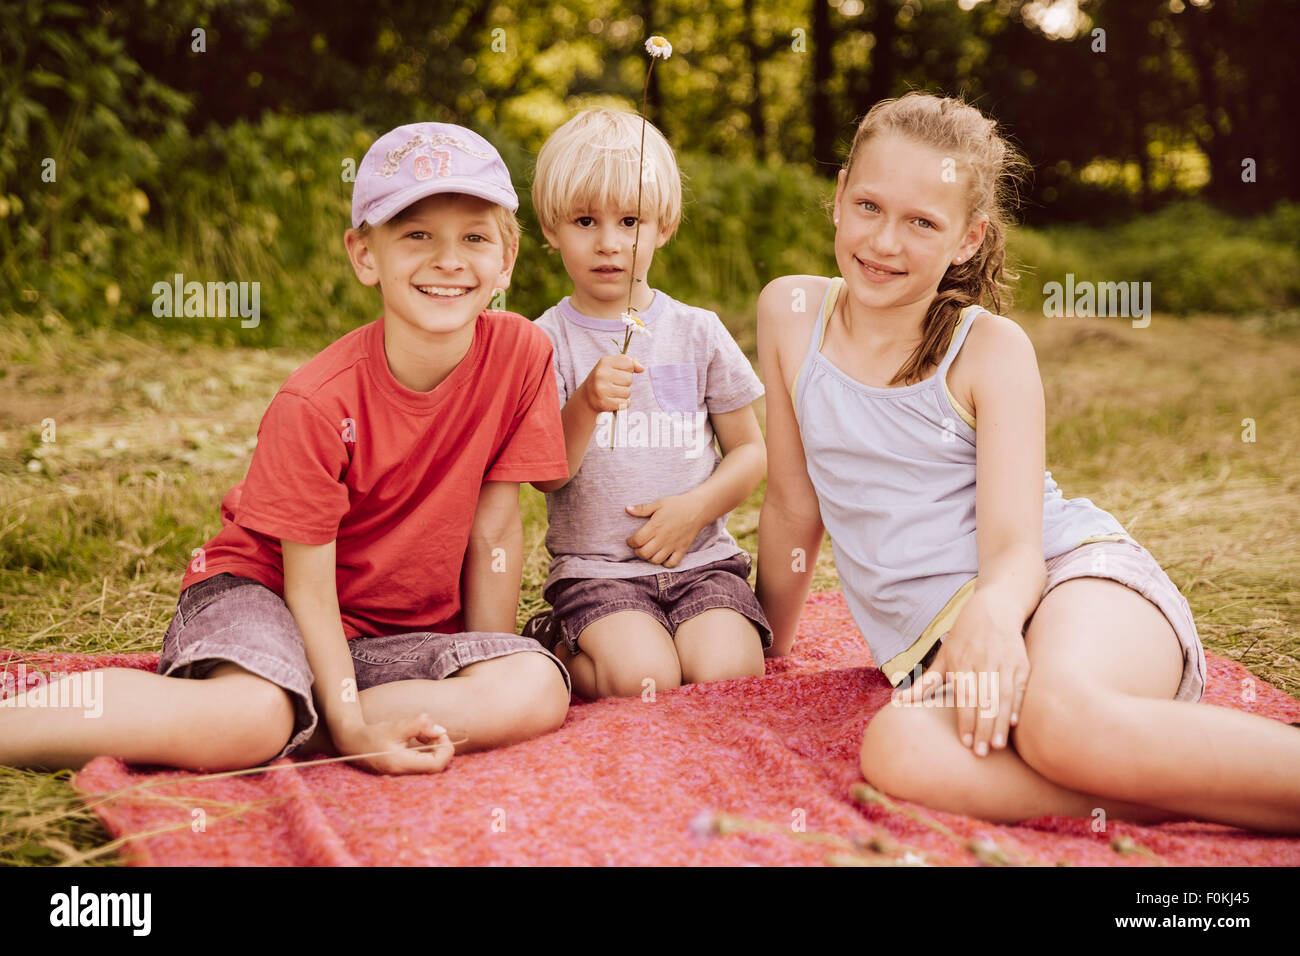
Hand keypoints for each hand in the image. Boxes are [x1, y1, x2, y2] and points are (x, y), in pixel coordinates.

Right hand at [332, 713, 454, 774]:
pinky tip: (419, 741)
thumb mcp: (397, 725)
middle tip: (434, 732)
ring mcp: (402, 776)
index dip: (445, 749)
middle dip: (441, 749)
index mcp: (401, 764)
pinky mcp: (402, 773)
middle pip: (436, 768)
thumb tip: (441, 731)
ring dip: (433, 750)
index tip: (440, 733)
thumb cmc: (374, 734)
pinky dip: (426, 753)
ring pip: (430, 768)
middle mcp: (402, 775)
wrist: (352, 743)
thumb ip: (420, 725)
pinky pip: (422, 766)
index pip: (436, 765)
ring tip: (423, 735)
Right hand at [580, 353, 644, 414]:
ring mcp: (601, 389)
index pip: (629, 363)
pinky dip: (622, 403)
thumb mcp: (613, 365)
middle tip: (615, 384)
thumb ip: (629, 362)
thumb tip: (641, 368)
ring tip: (613, 392)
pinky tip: (613, 400)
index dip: (628, 369)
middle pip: (629, 379)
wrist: (587, 396)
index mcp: (604, 362)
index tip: (620, 372)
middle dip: (626, 383)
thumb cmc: (604, 378)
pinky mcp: (604, 403)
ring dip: (624, 394)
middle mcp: (601, 375)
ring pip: (627, 392)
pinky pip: (624, 403)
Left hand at [625, 493, 705, 566]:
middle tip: (638, 547)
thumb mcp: (658, 503)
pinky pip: (672, 563)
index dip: (630, 542)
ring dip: (649, 558)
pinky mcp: (682, 550)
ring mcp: (673, 545)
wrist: (698, 509)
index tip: (630, 540)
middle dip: (637, 552)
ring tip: (649, 551)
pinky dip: (665, 563)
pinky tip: (662, 556)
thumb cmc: (677, 505)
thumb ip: (642, 509)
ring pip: (656, 560)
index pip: (637, 540)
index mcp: (655, 526)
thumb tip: (627, 509)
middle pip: (644, 553)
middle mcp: (663, 538)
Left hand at [893, 593, 1029, 757]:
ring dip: (1000, 722)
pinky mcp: (1021, 662)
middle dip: (982, 727)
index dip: (965, 720)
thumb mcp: (943, 657)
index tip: (965, 743)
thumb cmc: (964, 637)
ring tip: (997, 745)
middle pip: (983, 699)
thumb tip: (898, 702)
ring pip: (1003, 696)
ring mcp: (1004, 661)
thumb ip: (925, 683)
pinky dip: (1018, 705)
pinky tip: (1015, 724)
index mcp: (961, 661)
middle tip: (981, 753)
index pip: (964, 695)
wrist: (994, 608)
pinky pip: (1020, 688)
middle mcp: (982, 661)